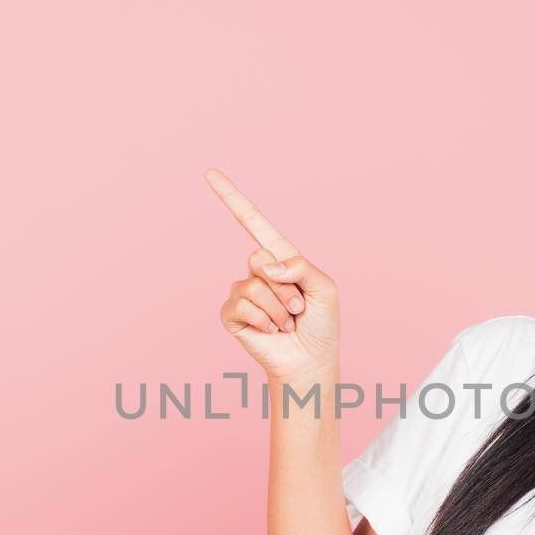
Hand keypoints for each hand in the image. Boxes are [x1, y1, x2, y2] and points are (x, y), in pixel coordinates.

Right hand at [206, 168, 340, 381]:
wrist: (310, 361)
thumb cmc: (320, 324)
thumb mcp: (324, 287)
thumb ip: (299, 266)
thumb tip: (263, 265)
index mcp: (280, 258)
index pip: (252, 222)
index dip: (231, 197)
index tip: (210, 173)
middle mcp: (258, 271)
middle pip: (259, 258)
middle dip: (286, 288)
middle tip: (298, 308)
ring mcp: (242, 292)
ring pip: (255, 286)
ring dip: (279, 310)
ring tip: (287, 324)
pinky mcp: (232, 314)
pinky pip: (242, 305)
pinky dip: (264, 321)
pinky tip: (270, 332)